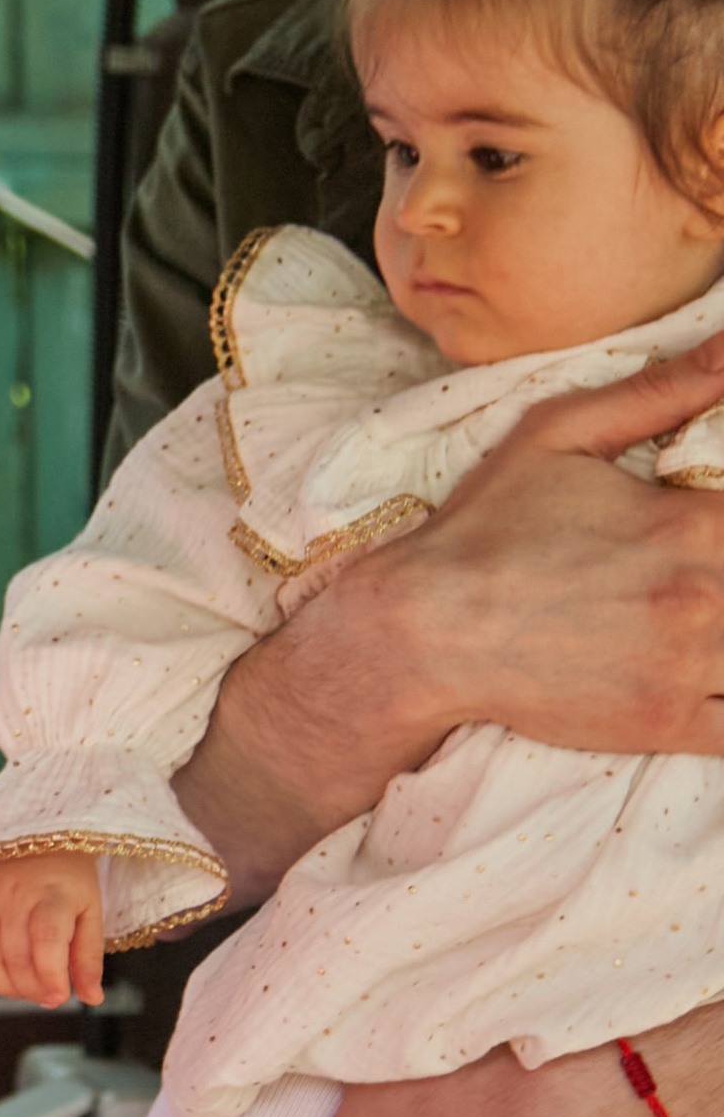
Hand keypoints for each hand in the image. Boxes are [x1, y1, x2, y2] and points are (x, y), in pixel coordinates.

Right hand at [0, 851, 103, 1008]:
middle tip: (43, 995)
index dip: (50, 976)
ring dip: (2, 986)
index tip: (59, 996)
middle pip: (14, 956)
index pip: (47, 940)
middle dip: (30, 989)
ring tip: (19, 988)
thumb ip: (88, 957)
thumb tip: (91, 999)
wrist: (32, 834)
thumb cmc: (65, 882)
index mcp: (53, 894)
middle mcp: (13, 893)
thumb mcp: (89, 912)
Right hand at [369, 336, 723, 757]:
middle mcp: (704, 598)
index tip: (704, 530)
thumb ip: (659, 392)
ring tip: (698, 614)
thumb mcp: (558, 435)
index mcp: (691, 524)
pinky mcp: (666, 724)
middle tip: (695, 570)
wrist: (421, 633)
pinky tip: (709, 673)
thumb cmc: (486, 529)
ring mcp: (689, 669)